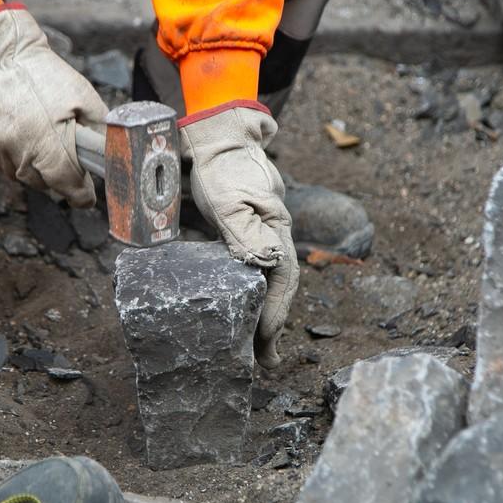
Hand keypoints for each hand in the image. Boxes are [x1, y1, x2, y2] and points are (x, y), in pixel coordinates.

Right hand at [0, 4, 103, 206]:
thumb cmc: (41, 73)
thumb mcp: (82, 95)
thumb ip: (99, 130)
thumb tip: (109, 154)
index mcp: (48, 142)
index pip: (68, 186)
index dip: (81, 195)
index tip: (87, 197)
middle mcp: (19, 151)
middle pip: (45, 185)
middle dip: (59, 177)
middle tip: (66, 160)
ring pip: (21, 176)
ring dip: (34, 168)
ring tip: (40, 141)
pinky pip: (1, 164)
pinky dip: (13, 157)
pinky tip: (19, 136)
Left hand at [181, 102, 297, 368]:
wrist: (220, 140)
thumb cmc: (223, 167)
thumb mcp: (228, 196)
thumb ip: (244, 227)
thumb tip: (265, 260)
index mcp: (276, 232)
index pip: (283, 281)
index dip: (276, 313)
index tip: (266, 341)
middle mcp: (274, 240)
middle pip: (279, 291)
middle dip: (274, 327)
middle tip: (266, 362)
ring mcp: (261, 240)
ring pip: (268, 286)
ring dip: (264, 319)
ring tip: (259, 352)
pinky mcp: (245, 239)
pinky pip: (253, 277)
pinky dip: (251, 301)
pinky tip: (243, 317)